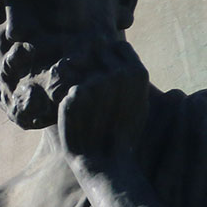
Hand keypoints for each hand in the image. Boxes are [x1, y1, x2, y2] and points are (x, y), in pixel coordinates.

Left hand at [51, 41, 148, 167]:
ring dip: (81, 87)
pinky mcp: (74, 95)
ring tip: (91, 112)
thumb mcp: (137, 100)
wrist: (105, 162)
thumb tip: (115, 44)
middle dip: (92, 70)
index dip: (110, 60)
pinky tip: (80, 118)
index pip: (117, 47)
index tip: (108, 77)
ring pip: (79, 69)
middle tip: (98, 101)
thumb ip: (130, 72)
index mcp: (138, 73)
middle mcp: (118, 74)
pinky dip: (70, 101)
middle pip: (95, 53)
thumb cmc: (122, 131)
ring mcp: (95, 84)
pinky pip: (68, 88)